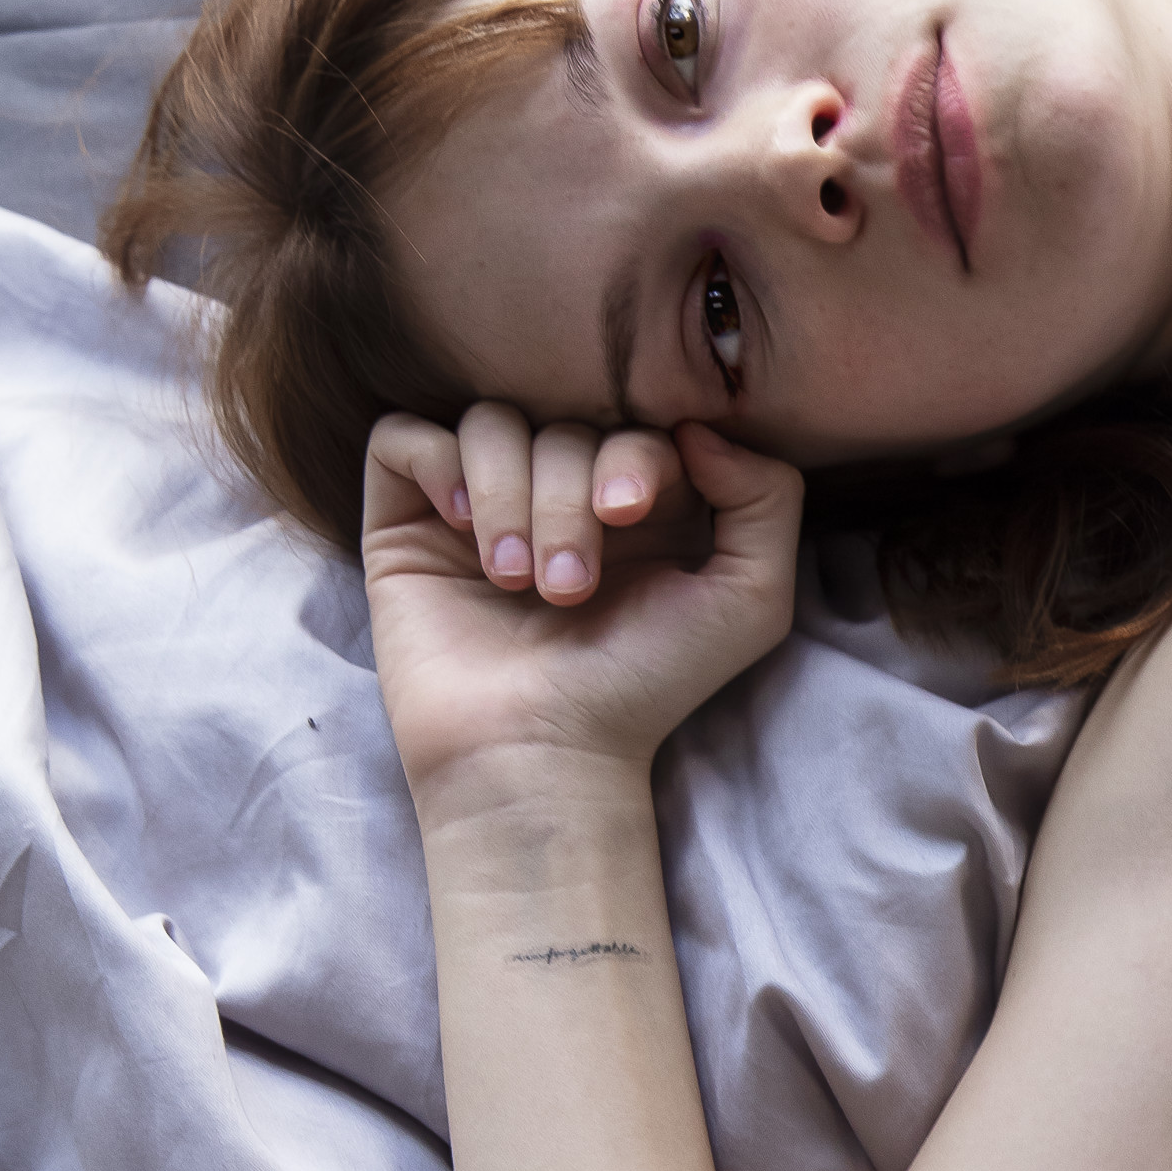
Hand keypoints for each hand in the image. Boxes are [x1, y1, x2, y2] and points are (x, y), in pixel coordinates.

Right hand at [361, 402, 801, 796]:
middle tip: (571, 588)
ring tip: (519, 582)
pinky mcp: (409, 521)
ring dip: (511, 497)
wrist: (540, 748)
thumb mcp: (750, 601)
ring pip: (490, 424)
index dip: (635, 454)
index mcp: (643, 500)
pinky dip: (438, 466)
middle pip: (563, 422)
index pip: (637, 423)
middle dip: (569, 497)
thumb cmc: (644, 683)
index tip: (628, 513)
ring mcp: (483, 503)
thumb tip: (697, 428)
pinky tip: (460, 526)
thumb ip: (766, 499)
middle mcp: (563, 491)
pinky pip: (405, 437)